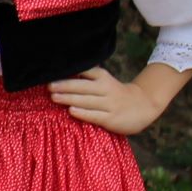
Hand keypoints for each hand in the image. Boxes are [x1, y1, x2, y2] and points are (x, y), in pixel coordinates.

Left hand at [50, 67, 171, 134]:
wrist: (143, 105)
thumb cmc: (115, 93)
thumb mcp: (104, 80)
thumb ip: (87, 76)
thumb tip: (61, 73)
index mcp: (103, 77)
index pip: (85, 72)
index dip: (69, 72)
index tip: (52, 72)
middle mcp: (106, 89)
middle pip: (82, 87)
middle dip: (64, 86)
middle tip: (48, 86)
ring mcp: (109, 104)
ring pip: (86, 101)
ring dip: (69, 98)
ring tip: (54, 97)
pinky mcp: (111, 119)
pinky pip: (94, 115)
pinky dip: (82, 113)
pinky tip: (71, 111)